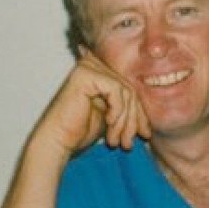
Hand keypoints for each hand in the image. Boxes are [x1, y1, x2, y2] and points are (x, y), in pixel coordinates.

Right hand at [34, 50, 150, 157]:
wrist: (59, 140)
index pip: (131, 90)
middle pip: (131, 90)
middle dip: (134, 120)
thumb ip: (128, 110)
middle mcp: (94, 64)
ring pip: (126, 92)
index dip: (140, 114)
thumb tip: (149, 122)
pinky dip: (117, 110)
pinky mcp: (86, 73)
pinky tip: (108, 124)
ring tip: (118, 141)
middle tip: (129, 143)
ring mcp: (89, 66)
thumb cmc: (81, 132)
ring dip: (125, 121)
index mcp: (100, 72)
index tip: (144, 135)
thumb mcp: (113, 119)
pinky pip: (116, 90)